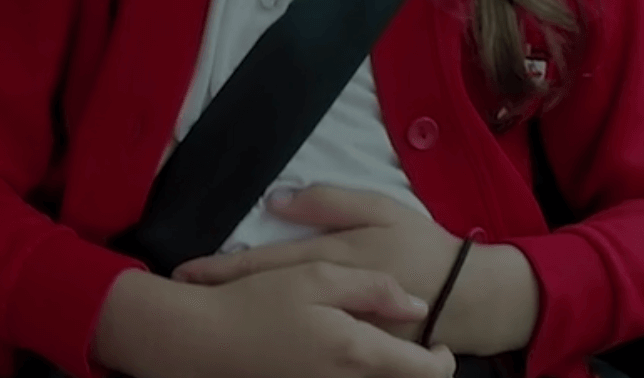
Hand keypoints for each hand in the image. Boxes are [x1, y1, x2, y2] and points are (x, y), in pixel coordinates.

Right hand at [116, 263, 455, 377]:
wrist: (201, 341)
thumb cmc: (256, 303)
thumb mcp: (314, 275)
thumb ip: (372, 286)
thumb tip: (416, 304)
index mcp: (358, 352)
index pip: (428, 372)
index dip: (442, 360)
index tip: (438, 343)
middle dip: (415, 366)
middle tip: (408, 341)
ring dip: (384, 368)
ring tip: (372, 342)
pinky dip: (355, 371)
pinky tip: (339, 353)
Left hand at [174, 186, 535, 354]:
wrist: (471, 299)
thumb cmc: (423, 246)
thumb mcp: (382, 209)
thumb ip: (330, 202)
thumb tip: (278, 200)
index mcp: (339, 259)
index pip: (270, 263)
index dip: (225, 268)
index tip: (187, 272)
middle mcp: (335, 299)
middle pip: (268, 298)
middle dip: (223, 299)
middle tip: (182, 298)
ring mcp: (345, 331)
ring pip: (284, 328)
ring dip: (244, 324)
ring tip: (204, 321)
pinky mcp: (358, 356)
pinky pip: (312, 350)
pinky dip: (280, 345)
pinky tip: (252, 343)